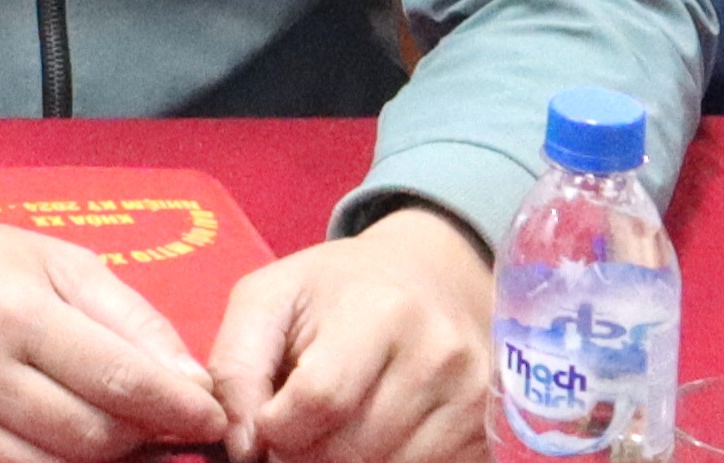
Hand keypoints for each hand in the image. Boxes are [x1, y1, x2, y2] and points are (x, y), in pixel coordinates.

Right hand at [0, 196, 228, 462]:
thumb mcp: (54, 261)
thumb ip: (130, 319)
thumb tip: (193, 387)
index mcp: (13, 308)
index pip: (120, 380)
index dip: (178, 410)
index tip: (210, 420)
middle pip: (91, 439)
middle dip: (141, 441)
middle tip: (161, 429)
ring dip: (96, 462)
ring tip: (113, 437)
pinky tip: (55, 444)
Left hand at [215, 208, 490, 462]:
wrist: (428, 277)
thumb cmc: (335, 288)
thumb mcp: (269, 299)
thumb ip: (236, 366)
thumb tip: (241, 446)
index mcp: (380, 309)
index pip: (319, 400)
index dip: (277, 428)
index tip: (267, 420)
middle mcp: (438, 353)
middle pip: (353, 447)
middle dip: (307, 452)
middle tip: (297, 429)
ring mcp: (471, 396)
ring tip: (333, 427)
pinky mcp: (487, 430)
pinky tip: (371, 435)